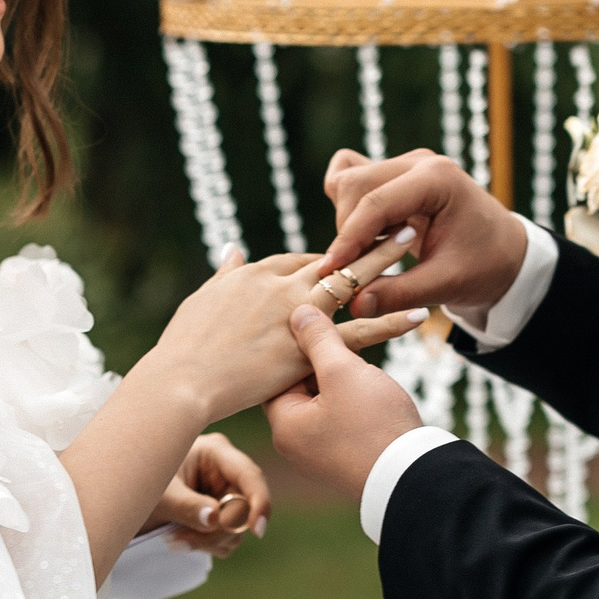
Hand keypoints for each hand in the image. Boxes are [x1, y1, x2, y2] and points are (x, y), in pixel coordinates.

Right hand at [143, 234, 425, 422]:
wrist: (182, 380)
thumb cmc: (184, 347)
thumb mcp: (203, 300)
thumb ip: (224, 275)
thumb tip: (232, 250)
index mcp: (254, 275)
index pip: (299, 259)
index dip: (328, 256)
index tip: (347, 252)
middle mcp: (280, 285)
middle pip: (332, 255)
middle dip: (363, 236)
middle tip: (395, 219)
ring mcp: (296, 311)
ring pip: (351, 280)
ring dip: (384, 260)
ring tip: (415, 241)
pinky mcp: (307, 344)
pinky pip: (358, 331)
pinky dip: (389, 321)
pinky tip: (417, 313)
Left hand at [147, 431, 270, 555]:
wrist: (125, 496)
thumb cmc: (138, 482)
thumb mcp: (160, 495)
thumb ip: (187, 506)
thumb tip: (215, 519)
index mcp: (215, 452)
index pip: (249, 475)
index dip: (259, 501)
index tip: (255, 529)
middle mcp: (226, 472)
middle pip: (245, 507)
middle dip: (219, 530)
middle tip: (180, 540)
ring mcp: (225, 494)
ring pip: (238, 528)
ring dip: (209, 541)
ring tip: (174, 539)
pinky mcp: (221, 514)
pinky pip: (228, 538)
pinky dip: (208, 546)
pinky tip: (181, 539)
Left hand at [264, 304, 423, 497]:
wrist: (414, 477)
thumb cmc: (374, 424)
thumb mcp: (342, 372)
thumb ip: (318, 339)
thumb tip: (298, 312)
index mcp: (284, 426)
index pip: (277, 375)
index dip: (299, 349)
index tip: (322, 332)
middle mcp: (296, 445)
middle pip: (300, 388)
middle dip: (325, 366)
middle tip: (348, 349)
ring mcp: (321, 456)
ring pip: (324, 403)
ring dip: (343, 382)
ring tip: (365, 372)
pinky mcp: (345, 460)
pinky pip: (341, 421)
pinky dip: (354, 403)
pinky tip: (375, 395)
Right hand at [315, 148, 527, 317]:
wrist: (507, 254)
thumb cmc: (485, 266)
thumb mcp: (446, 284)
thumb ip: (399, 293)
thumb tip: (355, 303)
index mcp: (438, 179)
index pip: (376, 202)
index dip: (348, 238)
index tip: (330, 271)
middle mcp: (420, 162)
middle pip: (356, 185)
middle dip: (348, 231)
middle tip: (353, 271)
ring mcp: (407, 164)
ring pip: (351, 182)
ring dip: (349, 221)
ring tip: (368, 256)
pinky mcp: (397, 175)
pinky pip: (356, 179)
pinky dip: (351, 207)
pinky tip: (370, 237)